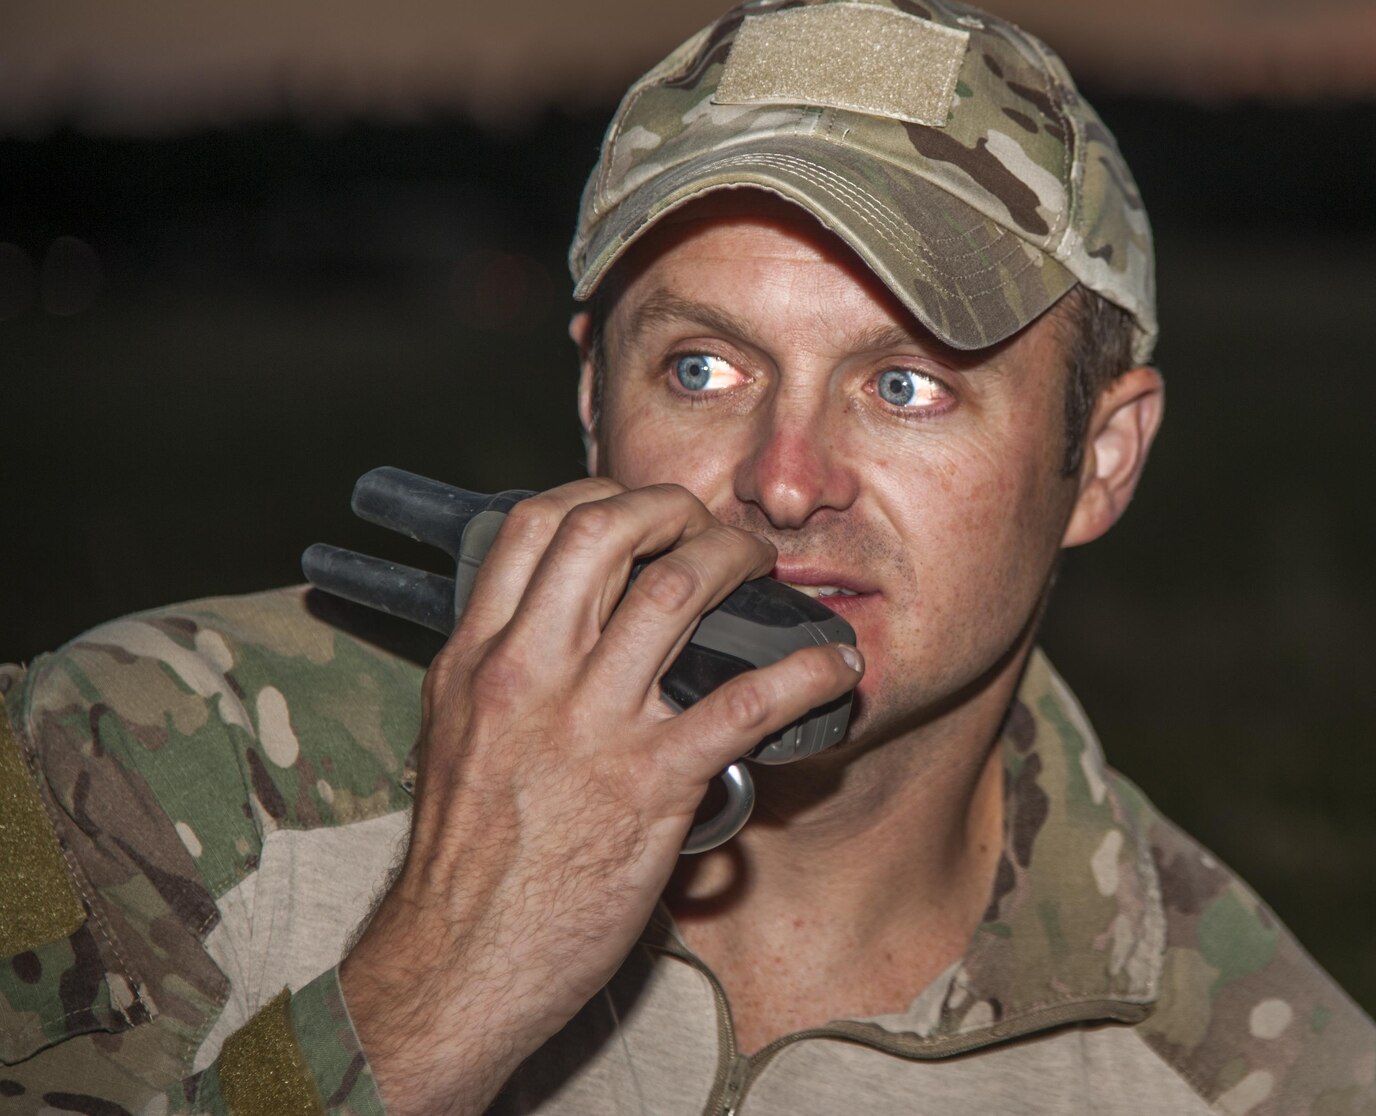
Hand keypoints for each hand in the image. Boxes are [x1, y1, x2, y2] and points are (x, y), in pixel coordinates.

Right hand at [337, 479, 861, 1115]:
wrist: (455, 967)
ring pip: (676, 591)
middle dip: (676, 509)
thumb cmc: (464, 863)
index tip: (647, 509)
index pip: (536, 525)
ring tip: (767, 570)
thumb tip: (559, 629)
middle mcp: (528, 673)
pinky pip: (747, 703)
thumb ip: (503, 672)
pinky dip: (805, 673)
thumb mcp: (455, 738)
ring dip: (738, 563)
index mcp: (478, 657)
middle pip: (607, 530)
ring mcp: (591, 725)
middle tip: (713, 529)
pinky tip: (833, 667)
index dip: (604, 494)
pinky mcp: (650, 786)